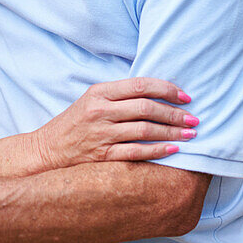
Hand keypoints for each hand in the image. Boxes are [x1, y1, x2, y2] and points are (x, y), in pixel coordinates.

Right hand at [33, 78, 197, 171]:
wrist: (48, 149)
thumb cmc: (75, 123)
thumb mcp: (92, 100)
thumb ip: (120, 95)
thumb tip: (159, 93)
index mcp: (99, 92)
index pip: (141, 85)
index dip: (167, 90)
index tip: (186, 97)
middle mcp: (100, 111)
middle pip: (146, 108)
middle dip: (174, 113)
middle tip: (194, 119)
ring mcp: (100, 134)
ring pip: (144, 130)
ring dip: (172, 132)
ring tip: (190, 135)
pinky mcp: (101, 156)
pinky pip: (135, 153)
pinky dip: (157, 151)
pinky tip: (173, 150)